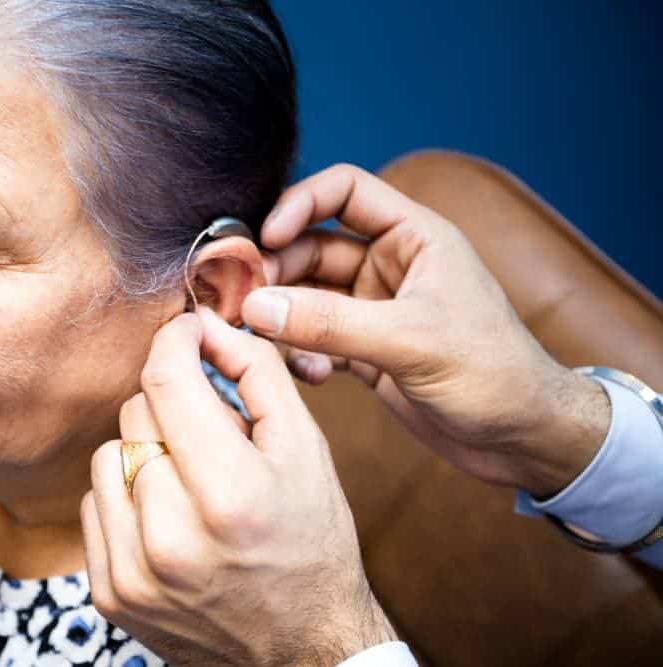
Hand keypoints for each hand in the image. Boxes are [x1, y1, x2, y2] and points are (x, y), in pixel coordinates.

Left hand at [81, 308, 396, 666]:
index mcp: (229, 496)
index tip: (187, 335)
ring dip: (145, 451)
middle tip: (212, 433)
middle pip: (137, 412)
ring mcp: (133, 571)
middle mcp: (171, 538)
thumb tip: (206, 326)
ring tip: (190, 480)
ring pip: (109, 454)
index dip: (175, 341)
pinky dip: (127, 496)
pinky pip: (94, 503)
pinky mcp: (109, 594)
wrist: (302, 649)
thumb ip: (256, 374)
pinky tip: (168, 516)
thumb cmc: (311, 543)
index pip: (166, 381)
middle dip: (173, 403)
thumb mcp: (305, 450)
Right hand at [242, 163, 609, 497]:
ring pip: (307, 296)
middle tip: (241, 300)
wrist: (524, 439)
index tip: (264, 238)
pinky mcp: (366, 352)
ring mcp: (375, 310)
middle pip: (312, 247)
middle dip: (275, 270)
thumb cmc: (494, 374)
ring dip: (281, 316)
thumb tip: (257, 307)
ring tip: (259, 338)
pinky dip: (302, 354)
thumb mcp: (410, 341)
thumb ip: (330, 324)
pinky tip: (309, 376)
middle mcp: (391, 266)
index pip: (345, 190)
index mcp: (415, 237)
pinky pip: (315, 340)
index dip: (299, 204)